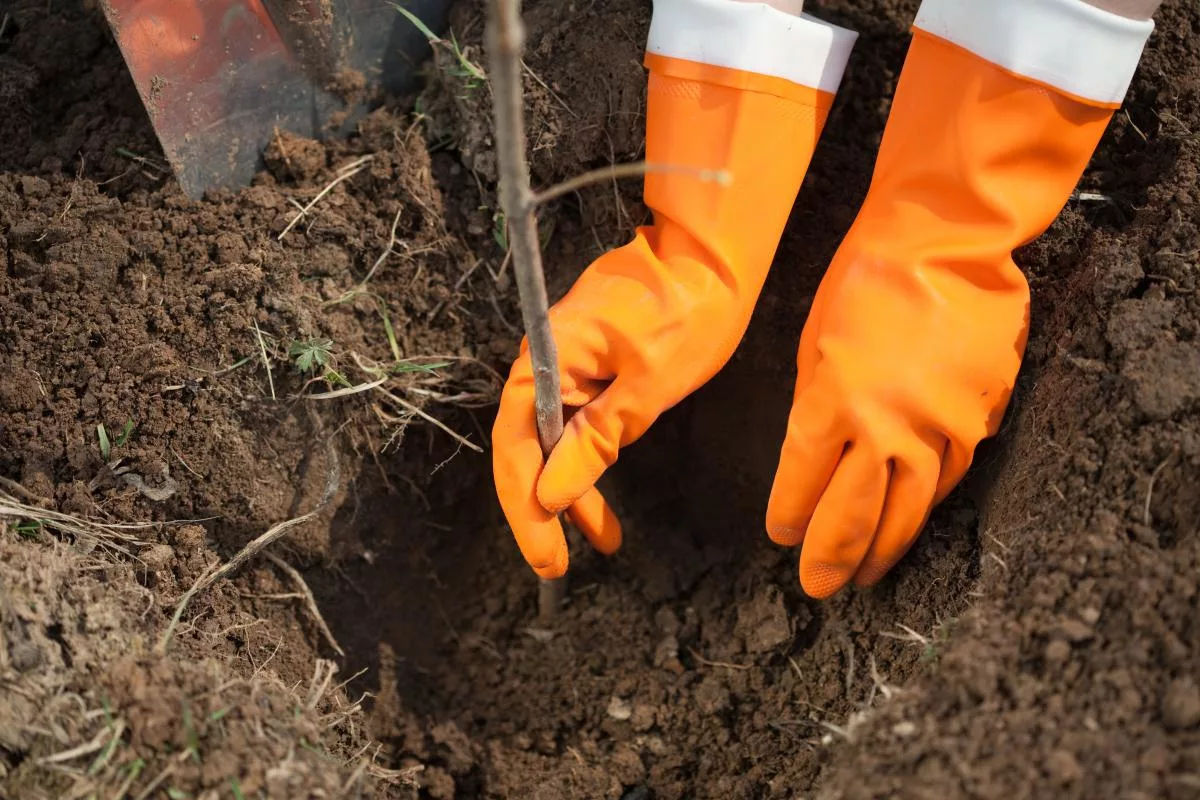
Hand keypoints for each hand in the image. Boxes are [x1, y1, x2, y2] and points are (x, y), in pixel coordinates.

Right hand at [492, 45, 842, 577]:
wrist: (714, 251)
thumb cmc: (690, 309)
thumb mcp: (649, 385)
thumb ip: (596, 442)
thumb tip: (550, 495)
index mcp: (547, 359)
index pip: (516, 446)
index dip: (525, 508)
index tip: (546, 558)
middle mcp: (545, 362)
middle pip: (525, 448)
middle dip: (542, 509)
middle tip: (560, 563)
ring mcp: (566, 363)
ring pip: (552, 440)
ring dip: (570, 491)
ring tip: (600, 540)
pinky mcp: (590, 366)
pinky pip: (575, 423)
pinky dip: (588, 461)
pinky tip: (601, 499)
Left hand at [765, 23, 1117, 597]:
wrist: (946, 242)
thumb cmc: (863, 281)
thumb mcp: (813, 345)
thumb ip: (815, 410)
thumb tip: (814, 456)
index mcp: (831, 407)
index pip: (803, 487)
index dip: (790, 518)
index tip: (781, 537)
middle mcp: (886, 429)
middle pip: (856, 517)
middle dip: (833, 558)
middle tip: (820, 588)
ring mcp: (940, 429)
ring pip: (909, 509)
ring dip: (884, 549)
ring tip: (867, 576)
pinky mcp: (980, 419)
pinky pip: (949, 478)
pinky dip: (926, 505)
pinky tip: (911, 520)